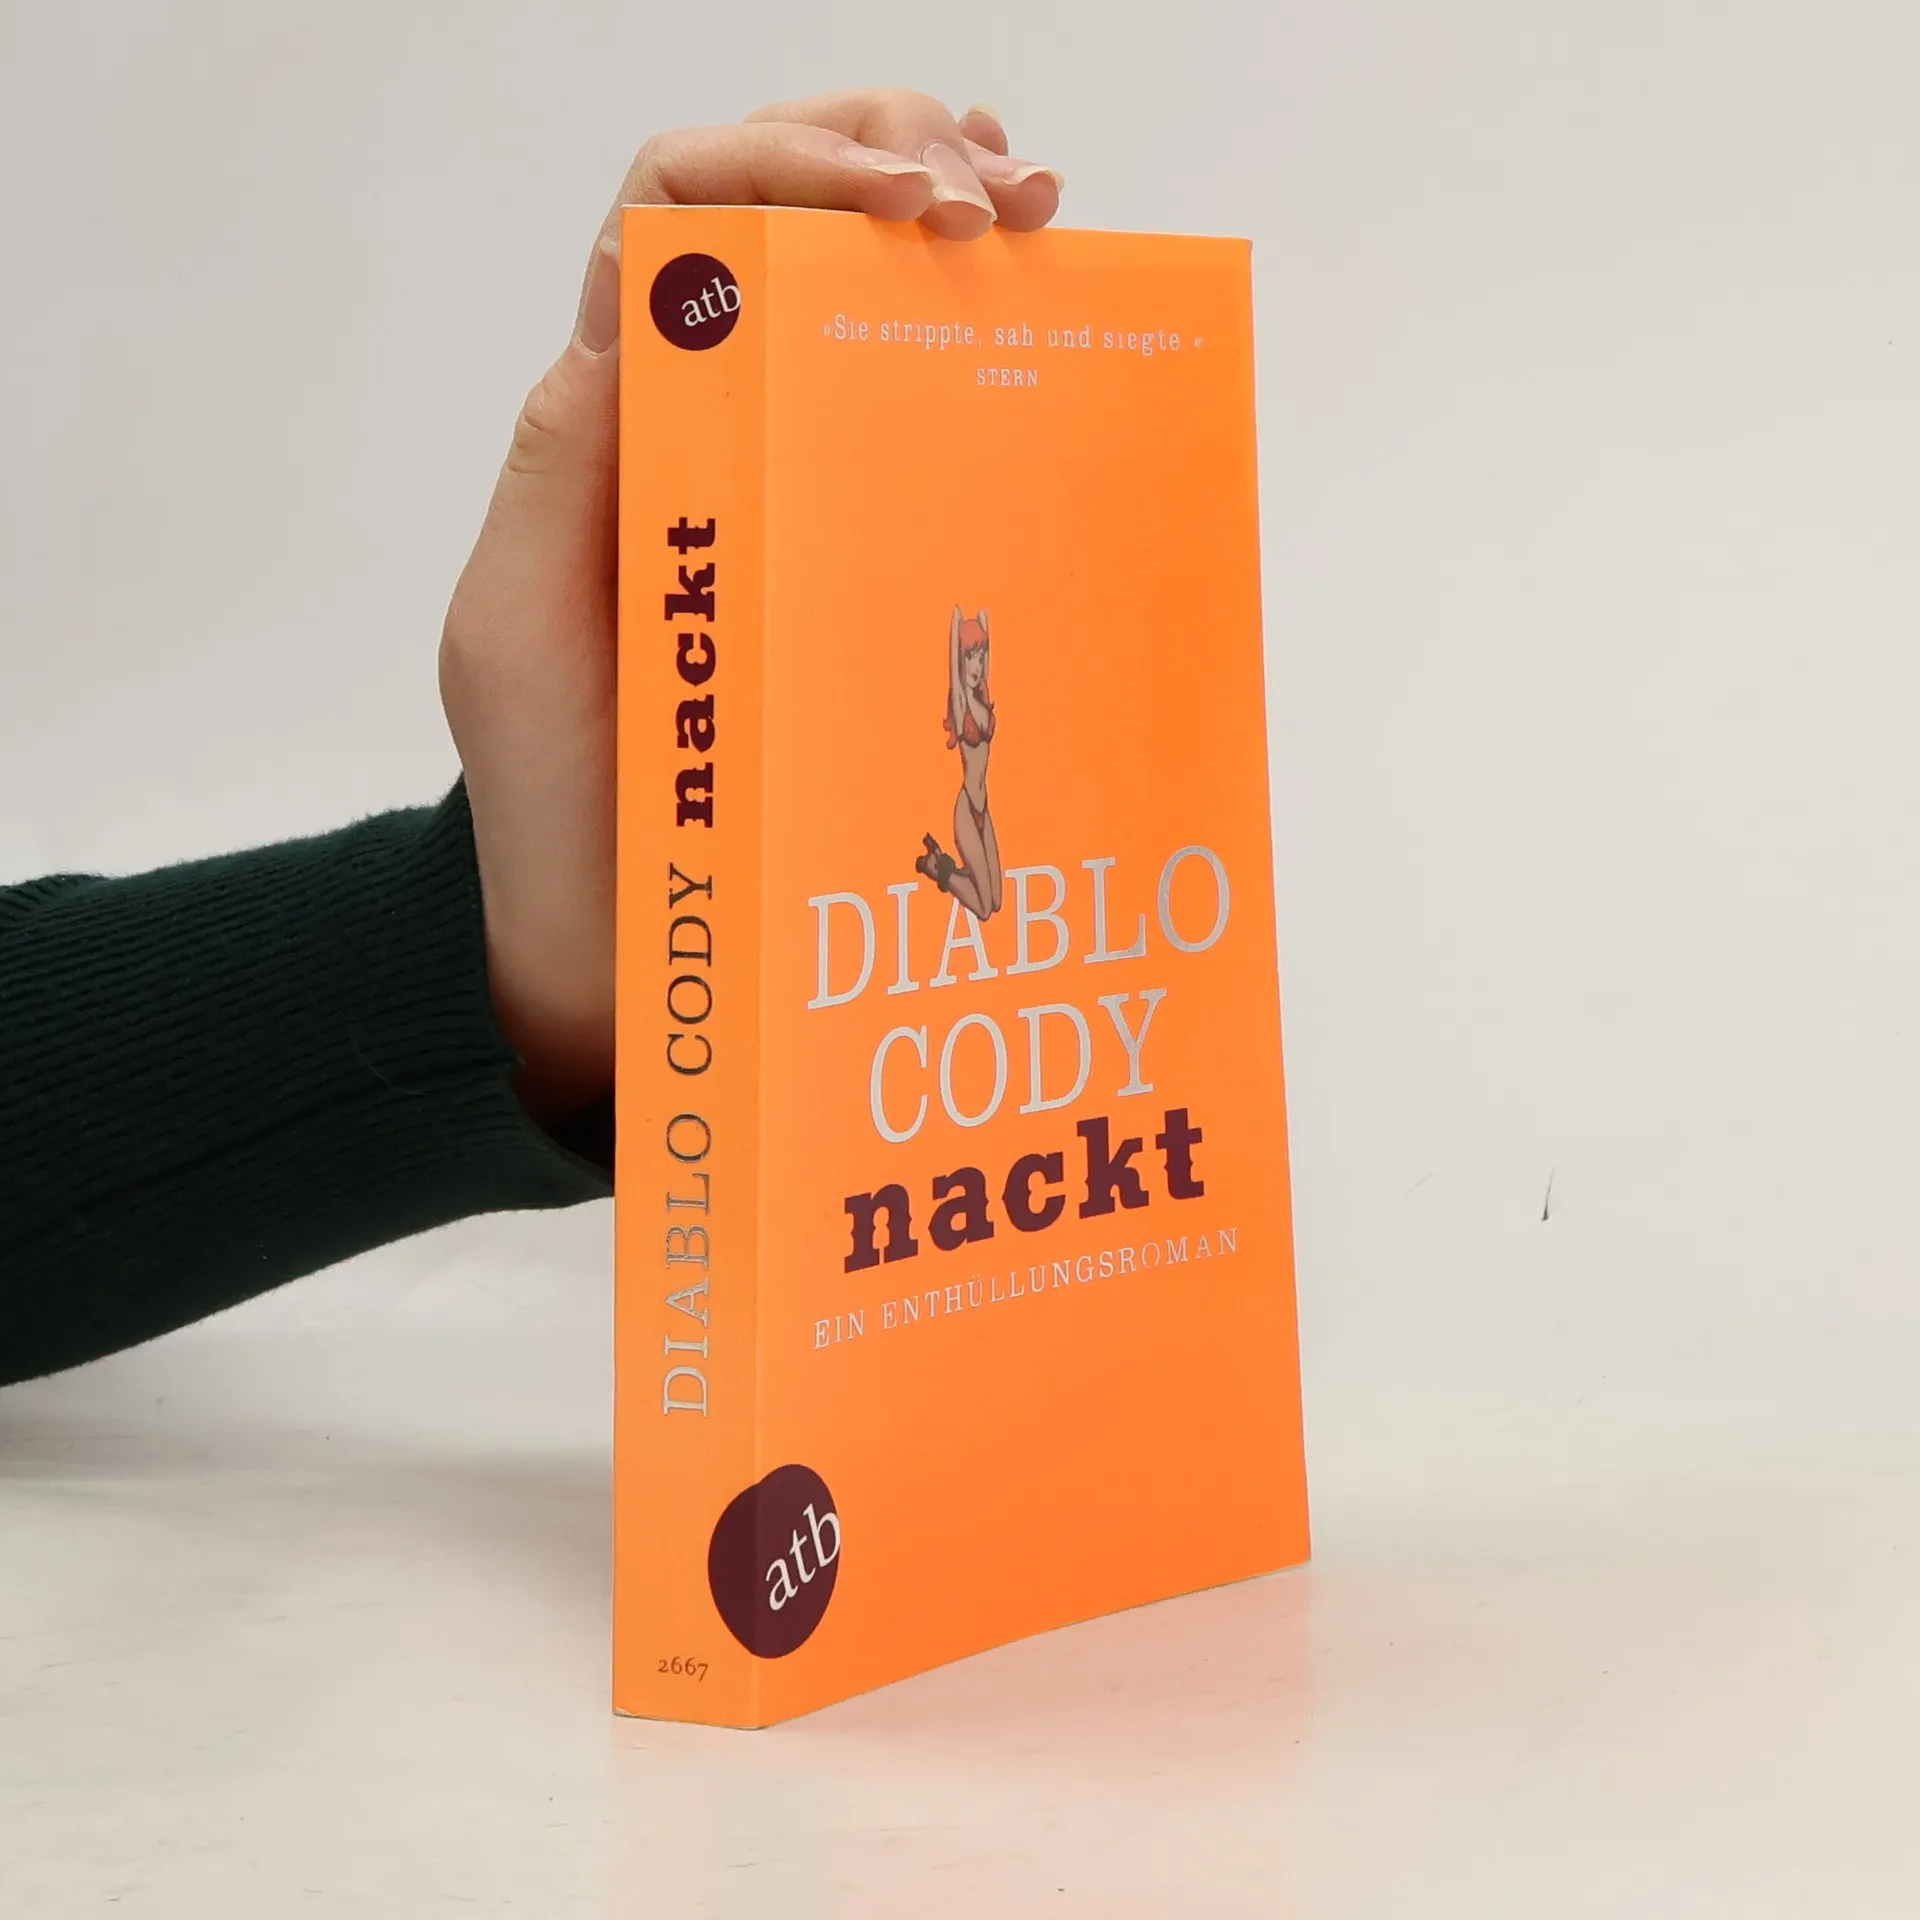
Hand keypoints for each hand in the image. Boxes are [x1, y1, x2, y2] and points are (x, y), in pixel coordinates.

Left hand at [438, 91, 1063, 1123]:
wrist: (613, 940)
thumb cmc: (559, 804)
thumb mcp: (516, 638)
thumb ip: (563, 478)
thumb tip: (646, 300)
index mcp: (608, 427)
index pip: (679, 216)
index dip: (789, 164)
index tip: (910, 204)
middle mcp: (686, 425)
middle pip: (772, 217)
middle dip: (884, 157)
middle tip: (999, 194)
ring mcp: (766, 479)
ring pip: (838, 288)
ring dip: (934, 212)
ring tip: (1036, 210)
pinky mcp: (830, 549)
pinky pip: (891, 409)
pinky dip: (960, 337)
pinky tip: (1031, 305)